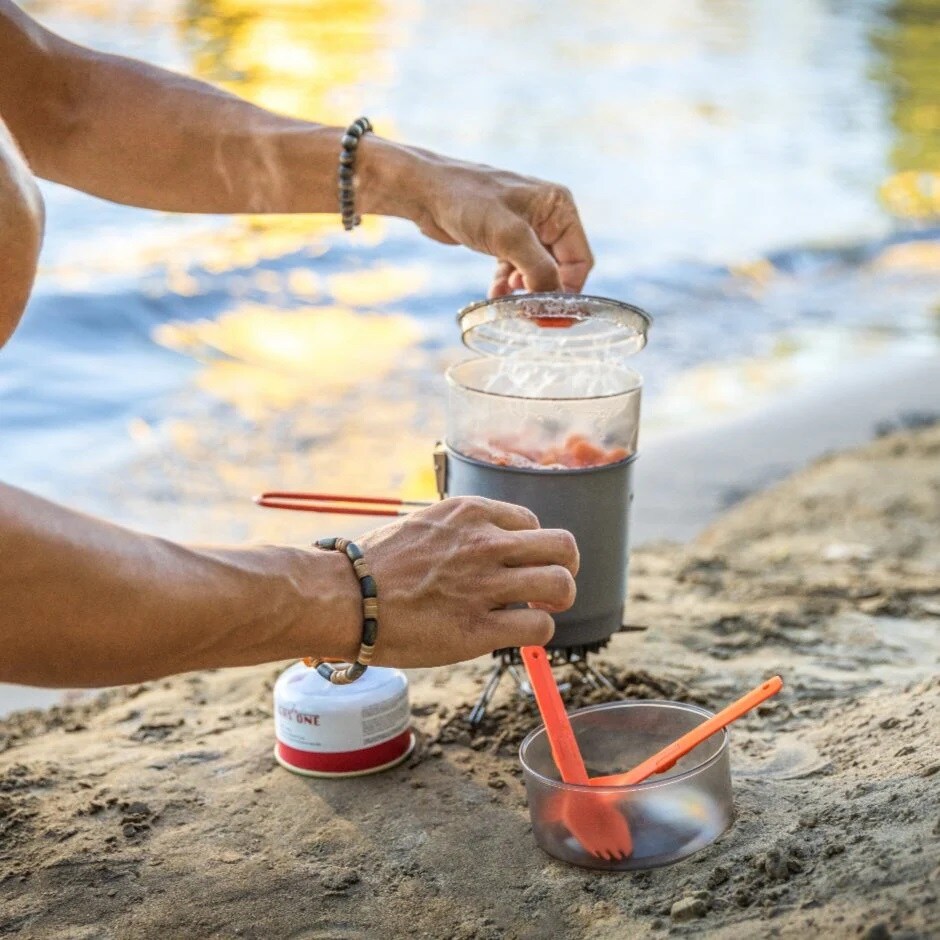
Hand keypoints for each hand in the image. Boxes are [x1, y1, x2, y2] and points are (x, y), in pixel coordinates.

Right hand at [357, 496, 578, 667]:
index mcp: (471, 513)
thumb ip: (462, 531)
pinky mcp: (478, 629)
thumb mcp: (425, 525)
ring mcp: (484, 586)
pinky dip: (537, 632)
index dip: (532, 547)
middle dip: (565, 567)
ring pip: (561, 585)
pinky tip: (517, 634)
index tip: (520, 564)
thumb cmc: (375, 564)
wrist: (344, 597)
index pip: (532, 523)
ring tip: (540, 610)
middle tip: (549, 586)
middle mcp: (485, 544)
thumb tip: (490, 547)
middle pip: (563, 547)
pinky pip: (538, 627)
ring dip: (558, 601)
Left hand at [360, 140, 593, 297]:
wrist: (425, 191)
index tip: (550, 315)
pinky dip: (506, 285)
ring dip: (523, 291)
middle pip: (560, 268)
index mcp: (558, 207)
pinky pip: (516, 269)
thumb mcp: (508, 235)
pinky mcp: (505, 237)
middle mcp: (547, 215)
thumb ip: (538, 268)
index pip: (579, 260)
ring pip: (536, 272)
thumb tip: (553, 300)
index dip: (568, 290)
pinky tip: (494, 294)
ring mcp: (526, 227)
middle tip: (527, 313)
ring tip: (506, 301)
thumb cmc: (466, 201)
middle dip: (543, 291)